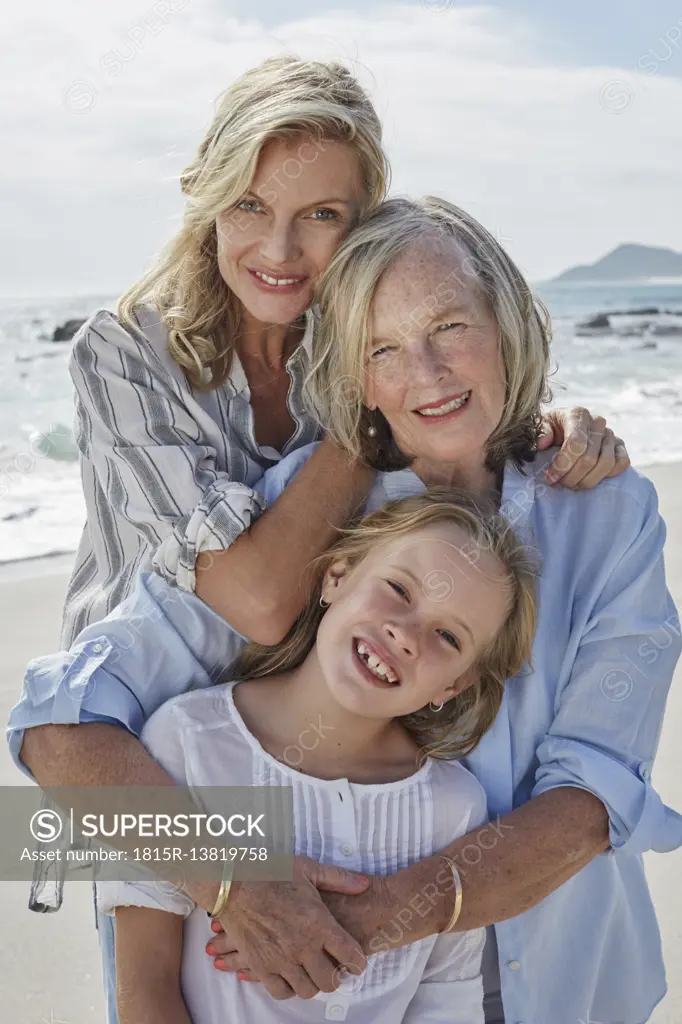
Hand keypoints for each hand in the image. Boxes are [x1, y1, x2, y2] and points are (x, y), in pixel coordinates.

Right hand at [205, 855, 369, 999]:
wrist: (234, 883)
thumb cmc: (273, 872)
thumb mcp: (309, 869)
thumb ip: (340, 879)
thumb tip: (365, 885)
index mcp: (319, 923)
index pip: (350, 955)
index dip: (358, 962)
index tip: (357, 961)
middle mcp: (303, 946)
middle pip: (330, 981)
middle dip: (336, 976)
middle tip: (333, 967)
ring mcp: (281, 959)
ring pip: (307, 990)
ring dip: (313, 983)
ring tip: (312, 971)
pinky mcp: (261, 966)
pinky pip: (281, 992)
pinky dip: (289, 988)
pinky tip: (291, 976)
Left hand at [538, 407, 629, 487]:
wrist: (563, 429)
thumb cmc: (551, 430)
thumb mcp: (540, 428)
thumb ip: (540, 432)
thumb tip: (542, 442)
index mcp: (577, 415)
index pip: (576, 443)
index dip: (563, 465)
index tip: (551, 477)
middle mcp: (597, 422)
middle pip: (589, 458)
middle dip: (571, 477)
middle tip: (559, 484)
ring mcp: (610, 434)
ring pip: (606, 464)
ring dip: (587, 480)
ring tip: (572, 484)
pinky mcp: (620, 445)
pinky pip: (622, 463)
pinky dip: (608, 475)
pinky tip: (590, 477)